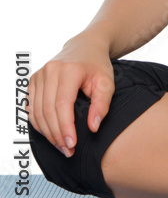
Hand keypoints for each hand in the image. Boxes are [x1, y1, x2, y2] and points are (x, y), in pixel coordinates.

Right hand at [27, 38, 114, 157]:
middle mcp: (50, 70)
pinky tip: (51, 134)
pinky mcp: (33, 81)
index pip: (62, 104)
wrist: (86, 46)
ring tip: (61, 146)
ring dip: (47, 133)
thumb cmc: (97, 65)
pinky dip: (39, 124)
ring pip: (37, 112)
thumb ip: (102, 104)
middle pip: (47, 110)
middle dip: (56, 135)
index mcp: (69, 69)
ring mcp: (39, 75)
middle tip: (68, 151)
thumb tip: (93, 127)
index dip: (65, 127)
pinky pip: (31, 108)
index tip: (72, 145)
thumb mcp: (107, 82)